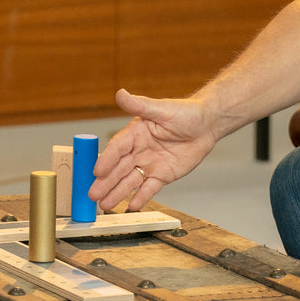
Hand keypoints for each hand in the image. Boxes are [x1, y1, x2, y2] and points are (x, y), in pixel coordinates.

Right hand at [88, 89, 216, 211]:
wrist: (207, 125)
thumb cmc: (185, 112)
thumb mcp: (161, 109)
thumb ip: (140, 104)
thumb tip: (120, 94)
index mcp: (135, 133)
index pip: (117, 148)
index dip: (106, 159)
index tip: (97, 171)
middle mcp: (138, 150)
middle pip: (118, 169)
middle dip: (105, 182)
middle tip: (92, 194)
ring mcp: (150, 164)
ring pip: (130, 181)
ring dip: (117, 193)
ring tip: (104, 205)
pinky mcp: (162, 175)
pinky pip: (150, 188)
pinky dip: (141, 197)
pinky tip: (131, 206)